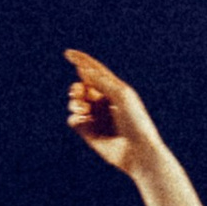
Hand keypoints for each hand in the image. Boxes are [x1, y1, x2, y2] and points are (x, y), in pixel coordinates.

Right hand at [65, 50, 167, 178]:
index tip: (67, 53)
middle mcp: (104, 103)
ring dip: (75, 103)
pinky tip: (83, 121)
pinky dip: (75, 118)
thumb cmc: (136, 122)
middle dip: (77, 88)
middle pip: (81, 88)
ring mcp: (97, 118)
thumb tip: (83, 69)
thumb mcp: (121, 95)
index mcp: (115, 90)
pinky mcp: (90, 134)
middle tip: (79, 93)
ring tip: (84, 110)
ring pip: (75, 104)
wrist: (139, 151)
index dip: (81, 61)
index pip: (95, 71)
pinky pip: (74, 121)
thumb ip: (101, 81)